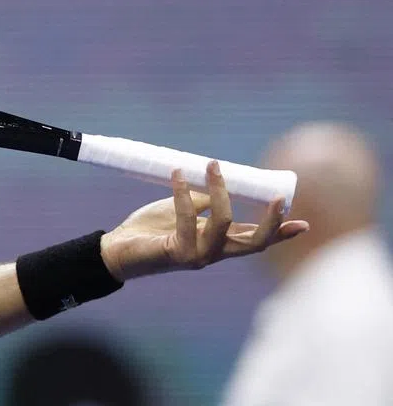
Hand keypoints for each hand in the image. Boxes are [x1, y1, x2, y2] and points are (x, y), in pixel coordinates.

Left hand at [100, 160, 309, 281]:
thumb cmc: (151, 228)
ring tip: (211, 165)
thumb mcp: (182, 210)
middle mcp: (214, 253)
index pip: (256, 240)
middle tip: (277, 199)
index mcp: (219, 243)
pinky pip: (188, 219)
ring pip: (224, 224)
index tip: (304, 224)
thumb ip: (203, 202)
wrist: (117, 249)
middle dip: (270, 223)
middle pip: (254, 244)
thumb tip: (219, 182)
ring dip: (219, 192)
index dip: (280, 233)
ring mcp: (198, 256)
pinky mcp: (177, 253)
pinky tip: (178, 175)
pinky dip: (184, 194)